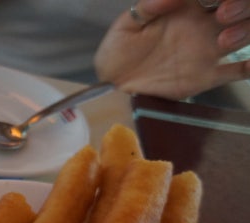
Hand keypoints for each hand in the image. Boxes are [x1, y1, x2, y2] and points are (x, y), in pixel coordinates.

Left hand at [95, 0, 249, 98]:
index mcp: (185, 7)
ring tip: (224, 41)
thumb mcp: (126, 26)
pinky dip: (249, 66)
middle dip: (240, 6)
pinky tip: (249, 64)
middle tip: (223, 14)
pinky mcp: (207, 76)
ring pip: (245, 33)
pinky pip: (238, 70)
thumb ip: (148, 8)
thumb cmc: (117, 52)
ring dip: (244, 32)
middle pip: (239, 7)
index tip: (209, 0)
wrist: (112, 87)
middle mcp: (203, 25)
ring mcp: (208, 50)